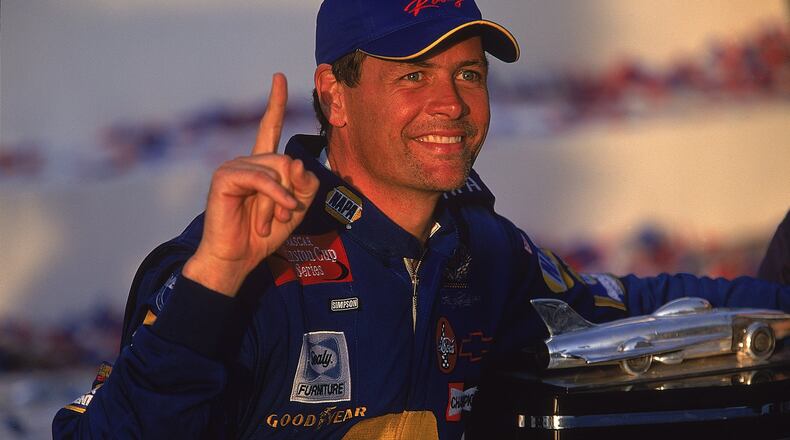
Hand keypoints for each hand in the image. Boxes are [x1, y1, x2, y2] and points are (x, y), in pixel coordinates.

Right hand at [182, 73, 318, 295]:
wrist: (237, 258)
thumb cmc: (263, 235)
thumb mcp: (295, 208)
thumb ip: (304, 185)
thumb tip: (298, 164)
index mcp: (261, 165)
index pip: (268, 126)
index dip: (275, 103)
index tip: (280, 77)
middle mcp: (246, 161)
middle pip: (285, 160)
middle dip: (292, 191)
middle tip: (283, 216)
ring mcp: (233, 167)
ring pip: (275, 169)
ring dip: (281, 200)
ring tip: (270, 222)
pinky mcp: (225, 177)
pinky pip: (262, 178)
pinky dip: (275, 195)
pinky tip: (276, 212)